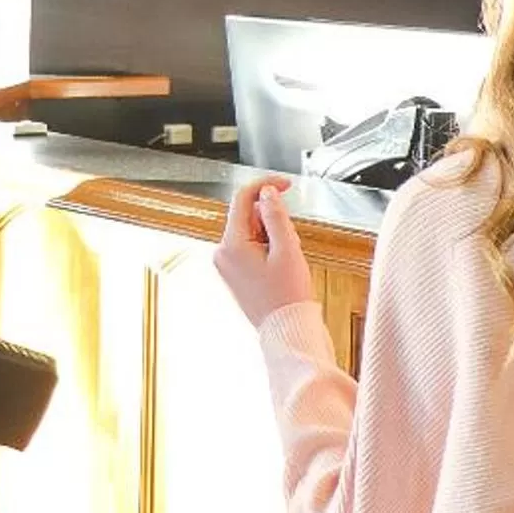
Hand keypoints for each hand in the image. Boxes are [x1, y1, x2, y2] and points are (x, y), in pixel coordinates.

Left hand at [215, 177, 315, 327]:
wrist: (286, 329)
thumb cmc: (287, 296)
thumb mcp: (287, 248)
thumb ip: (276, 215)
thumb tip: (267, 192)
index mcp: (231, 245)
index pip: (242, 198)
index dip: (265, 185)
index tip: (285, 184)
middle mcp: (222, 253)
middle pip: (247, 215)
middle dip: (272, 219)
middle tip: (291, 240)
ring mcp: (226, 264)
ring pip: (251, 231)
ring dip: (271, 235)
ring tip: (286, 259)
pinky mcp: (233, 272)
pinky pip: (249, 247)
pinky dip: (266, 247)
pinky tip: (279, 266)